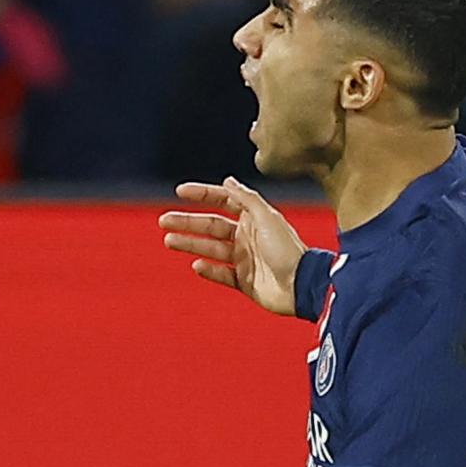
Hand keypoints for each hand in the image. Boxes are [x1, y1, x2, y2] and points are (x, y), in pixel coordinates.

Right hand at [161, 178, 306, 315]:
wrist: (302, 286)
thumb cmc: (287, 250)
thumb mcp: (267, 218)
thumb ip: (247, 199)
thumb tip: (228, 180)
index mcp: (253, 218)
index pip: (223, 201)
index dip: (202, 194)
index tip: (179, 191)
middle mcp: (247, 237)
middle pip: (211, 226)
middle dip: (187, 222)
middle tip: (163, 221)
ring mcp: (245, 260)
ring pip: (211, 249)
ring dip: (190, 244)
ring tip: (169, 241)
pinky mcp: (244, 282)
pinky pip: (222, 274)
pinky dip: (209, 270)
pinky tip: (197, 265)